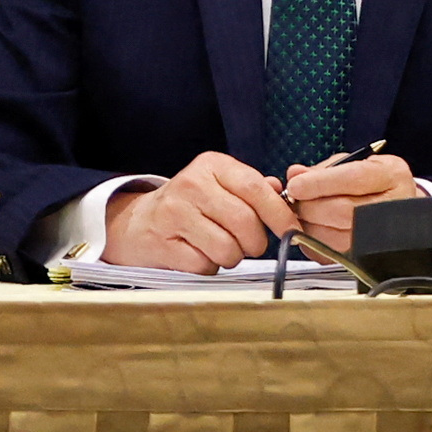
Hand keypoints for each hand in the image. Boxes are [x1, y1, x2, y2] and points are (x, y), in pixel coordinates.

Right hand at [102, 153, 304, 272]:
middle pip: (244, 223)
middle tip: (248, 244)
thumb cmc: (190, 205)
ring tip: (218, 246)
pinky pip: (205, 266)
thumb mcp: (220, 185)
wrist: (139, 223)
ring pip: (227, 249)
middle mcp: (192, 184)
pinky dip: (209, 267)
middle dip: (255, 242)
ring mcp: (175, 214)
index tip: (293, 231)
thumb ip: (253, 188)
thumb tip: (283, 192)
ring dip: (231, 257)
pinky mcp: (164, 243)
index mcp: (211, 165)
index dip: (279, 214)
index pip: (255, 188)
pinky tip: (198, 253)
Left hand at [283, 148, 423, 257]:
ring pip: (335, 236)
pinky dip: (311, 241)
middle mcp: (391, 207)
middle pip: (342, 210)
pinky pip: (330, 253)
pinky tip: (308, 227)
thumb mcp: (356, 164)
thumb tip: (295, 174)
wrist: (398, 209)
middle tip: (293, 198)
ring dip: (308, 224)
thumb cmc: (373, 184)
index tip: (295, 184)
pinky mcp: (366, 258)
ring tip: (301, 211)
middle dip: (309, 205)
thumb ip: (324, 169)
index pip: (354, 179)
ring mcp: (381, 237)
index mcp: (392, 176)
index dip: (320, 183)